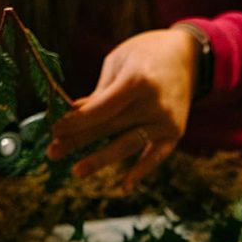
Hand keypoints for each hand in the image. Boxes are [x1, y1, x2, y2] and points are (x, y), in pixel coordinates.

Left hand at [47, 29, 197, 189]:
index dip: (76, 122)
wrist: (189, 57)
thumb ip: (100, 93)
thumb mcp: (119, 63)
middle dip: (79, 140)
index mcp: (138, 80)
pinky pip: (156, 156)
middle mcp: (155, 103)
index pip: (102, 109)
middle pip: (110, 127)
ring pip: (128, 144)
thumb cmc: (145, 54)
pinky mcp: (176, 133)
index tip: (54, 131)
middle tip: (53, 153)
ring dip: (100, 159)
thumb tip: (73, 116)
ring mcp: (167, 121)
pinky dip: (141, 171)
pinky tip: (125, 187)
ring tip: (77, 171)